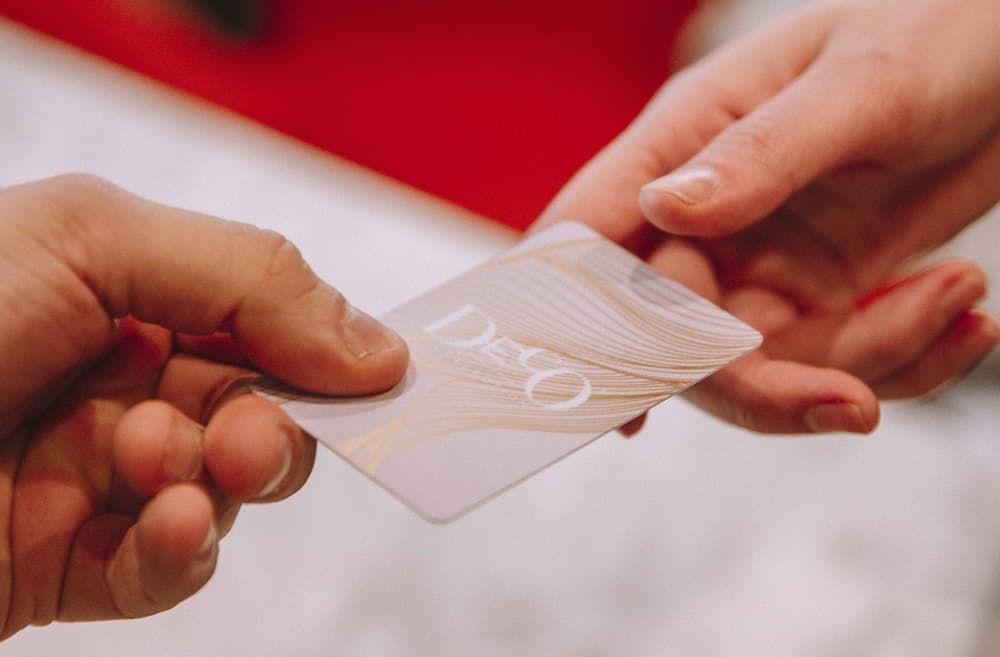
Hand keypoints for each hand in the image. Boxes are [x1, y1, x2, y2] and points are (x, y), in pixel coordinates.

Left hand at [0, 175, 407, 637]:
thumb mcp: (91, 240)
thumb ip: (250, 278)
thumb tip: (376, 347)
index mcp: (130, 295)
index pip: (270, 323)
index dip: (329, 349)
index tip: (384, 376)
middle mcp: (123, 382)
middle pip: (265, 412)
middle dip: (273, 426)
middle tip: (244, 431)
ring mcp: (103, 476)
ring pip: (228, 494)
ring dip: (219, 484)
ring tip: (167, 467)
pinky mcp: (75, 563)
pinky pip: (169, 569)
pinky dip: (182, 555)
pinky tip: (164, 528)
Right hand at [537, 0, 999, 433]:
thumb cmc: (934, 32)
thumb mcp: (859, 84)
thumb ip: (761, 152)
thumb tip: (664, 209)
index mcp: (685, 143)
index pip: (591, 234)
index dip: (570, 315)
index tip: (600, 393)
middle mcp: (711, 216)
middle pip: (678, 338)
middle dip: (761, 385)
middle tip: (850, 402)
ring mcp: (766, 263)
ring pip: (767, 368)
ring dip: (868, 363)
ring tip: (958, 296)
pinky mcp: (827, 294)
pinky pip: (838, 362)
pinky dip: (908, 359)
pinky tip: (965, 313)